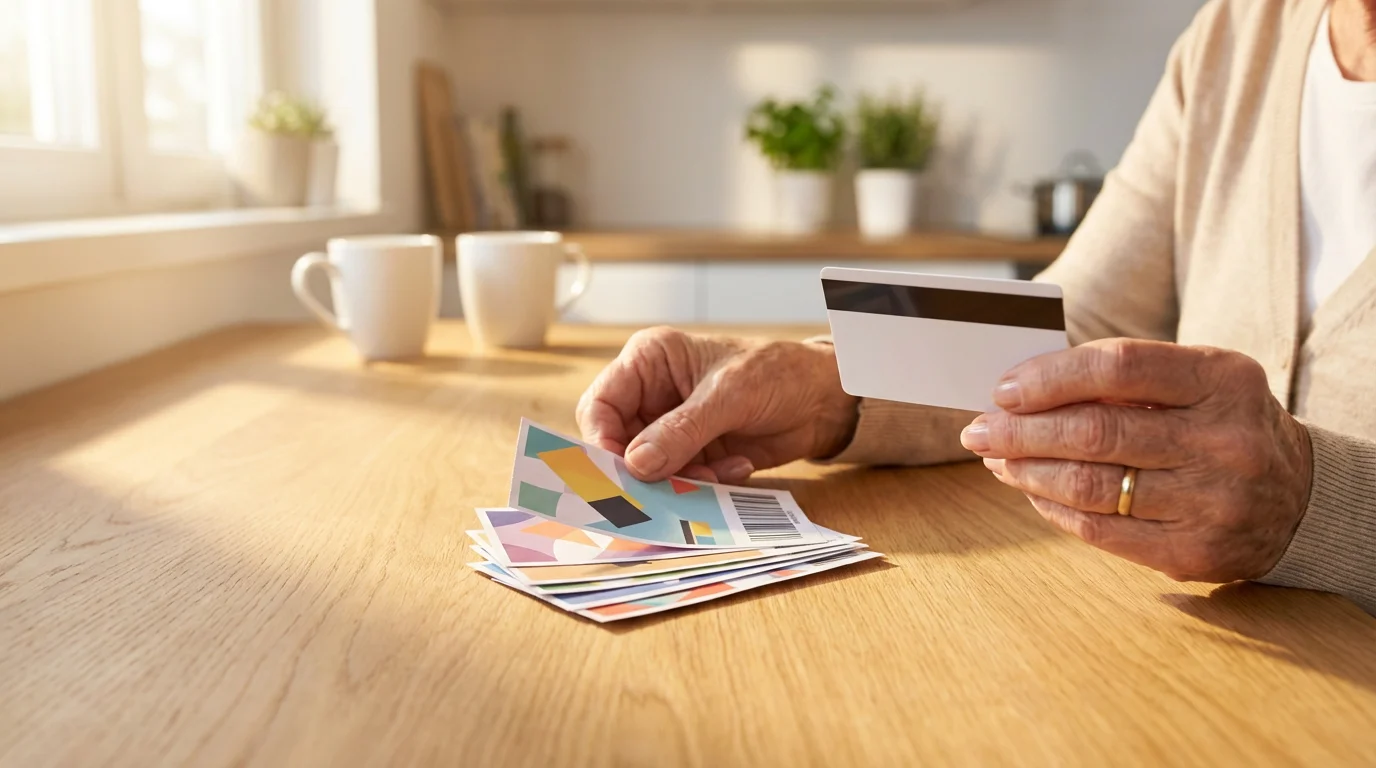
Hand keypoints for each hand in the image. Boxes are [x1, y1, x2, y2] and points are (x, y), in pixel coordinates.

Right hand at [576, 327, 859, 483]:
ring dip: (679, 480)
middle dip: (645, 469)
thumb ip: (682, 430)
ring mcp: (671, 427)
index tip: (622, 473)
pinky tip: (737, 466)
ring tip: (717, 472)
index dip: (603, 441)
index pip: (600, 406)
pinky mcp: (693, 453)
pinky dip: (702, 484)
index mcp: (648, 361)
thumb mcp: (729, 395)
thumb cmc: (777, 372)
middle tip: (670, 486)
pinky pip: (678, 481)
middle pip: (619, 444)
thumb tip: (637, 463)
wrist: (823, 399)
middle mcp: (652, 394)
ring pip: (648, 470)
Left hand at [960, 338, 1312, 582]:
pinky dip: (1052, 507)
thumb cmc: (1222, 425)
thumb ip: (1126, 379)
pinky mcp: (1194, 551)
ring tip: (998, 458)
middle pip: (1095, 432)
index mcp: (1223, 381)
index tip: (1004, 389)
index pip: (1118, 367)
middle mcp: (1223, 441)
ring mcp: (1211, 501)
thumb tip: (1026, 390)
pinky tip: (1031, 490)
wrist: (1299, 499)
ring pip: (1091, 486)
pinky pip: (1099, 531)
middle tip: (978, 429)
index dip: (1050, 377)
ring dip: (1027, 471)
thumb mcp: (1199, 382)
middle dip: (1021, 431)